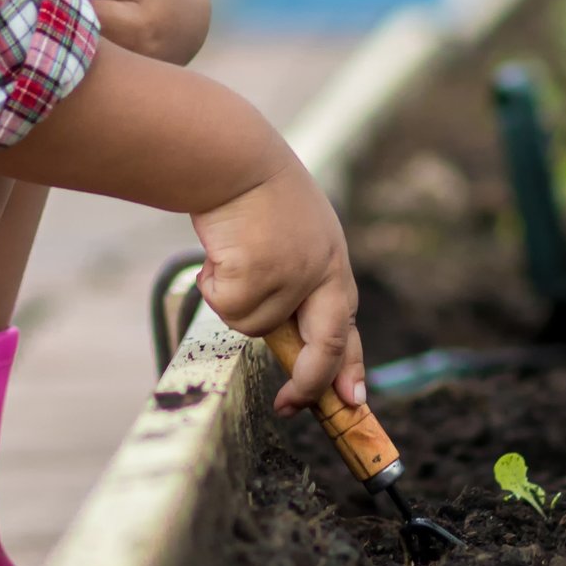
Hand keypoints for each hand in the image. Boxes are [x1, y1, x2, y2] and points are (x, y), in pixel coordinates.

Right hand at [194, 149, 360, 409]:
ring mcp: (293, 276)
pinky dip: (212, 286)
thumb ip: (299, 281)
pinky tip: (216, 253)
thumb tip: (285, 338)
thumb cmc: (253, 195)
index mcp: (333, 262)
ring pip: (256, 326)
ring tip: (226, 259)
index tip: (353, 399)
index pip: (348, 324)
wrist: (234, 159)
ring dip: (232, 301)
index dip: (351, 366)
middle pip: (326, 347)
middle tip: (290, 406)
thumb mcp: (294, 236)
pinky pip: (227, 309)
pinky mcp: (260, 276)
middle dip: (311, 382)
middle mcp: (322, 272)